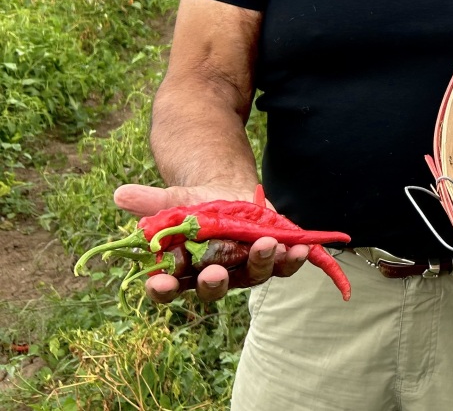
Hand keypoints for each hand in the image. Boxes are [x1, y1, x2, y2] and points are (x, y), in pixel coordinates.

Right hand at [113, 183, 309, 303]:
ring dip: (261, 263)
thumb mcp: (175, 200)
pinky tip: (300, 248)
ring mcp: (243, 270)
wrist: (229, 193)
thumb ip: (152, 202)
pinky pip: (282, 265)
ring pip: (251, 276)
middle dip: (214, 282)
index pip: (166, 288)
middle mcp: (213, 277)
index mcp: (181, 270)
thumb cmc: (195, 204)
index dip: (162, 289)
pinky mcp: (270, 259)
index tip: (159, 283)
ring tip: (268, 246)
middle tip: (216, 273)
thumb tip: (121, 194)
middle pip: (212, 288)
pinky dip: (292, 259)